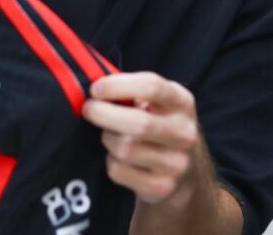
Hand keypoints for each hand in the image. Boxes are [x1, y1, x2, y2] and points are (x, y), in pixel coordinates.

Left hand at [83, 72, 201, 204]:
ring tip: (110, 135)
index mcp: (182, 102)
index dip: (118, 85)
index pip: (152, 87)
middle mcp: (185, 132)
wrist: (184, 169)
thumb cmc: (158, 123)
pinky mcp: (162, 186)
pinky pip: (120, 171)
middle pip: (139, 123)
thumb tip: (93, 85)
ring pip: (125, 149)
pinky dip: (110, 162)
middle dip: (104, 114)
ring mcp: (176, 163)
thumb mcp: (156, 102)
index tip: (95, 88)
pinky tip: (117, 158)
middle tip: (88, 109)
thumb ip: (131, 90)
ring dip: (108, 139)